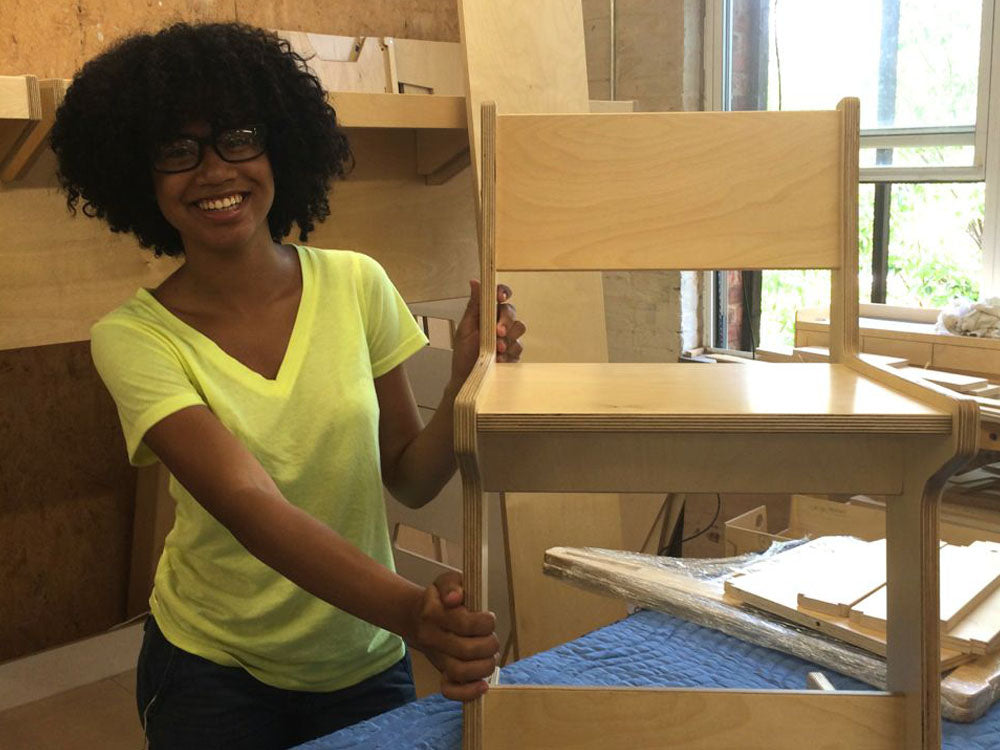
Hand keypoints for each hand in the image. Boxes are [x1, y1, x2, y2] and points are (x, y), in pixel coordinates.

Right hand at [406, 571, 499, 700]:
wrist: (418, 617)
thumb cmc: (440, 598)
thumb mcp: (446, 581)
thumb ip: (453, 585)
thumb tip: (456, 597)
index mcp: (433, 613)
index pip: (465, 623)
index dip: (485, 622)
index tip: (488, 617)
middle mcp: (432, 638)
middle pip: (468, 650)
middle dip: (489, 644)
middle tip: (490, 636)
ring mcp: (437, 658)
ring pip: (462, 672)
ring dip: (484, 666)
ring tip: (489, 655)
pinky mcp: (440, 672)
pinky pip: (450, 690)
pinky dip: (468, 693)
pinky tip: (483, 686)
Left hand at [450, 280, 526, 385]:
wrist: (467, 380)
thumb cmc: (463, 354)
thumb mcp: (465, 329)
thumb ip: (473, 306)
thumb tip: (475, 282)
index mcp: (487, 313)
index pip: (499, 295)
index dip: (503, 292)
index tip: (500, 297)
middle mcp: (500, 322)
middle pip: (511, 311)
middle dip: (506, 320)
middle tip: (498, 332)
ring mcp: (509, 337)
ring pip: (519, 327)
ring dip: (509, 337)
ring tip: (497, 349)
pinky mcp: (515, 352)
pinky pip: (519, 347)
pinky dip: (509, 353)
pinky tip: (499, 360)